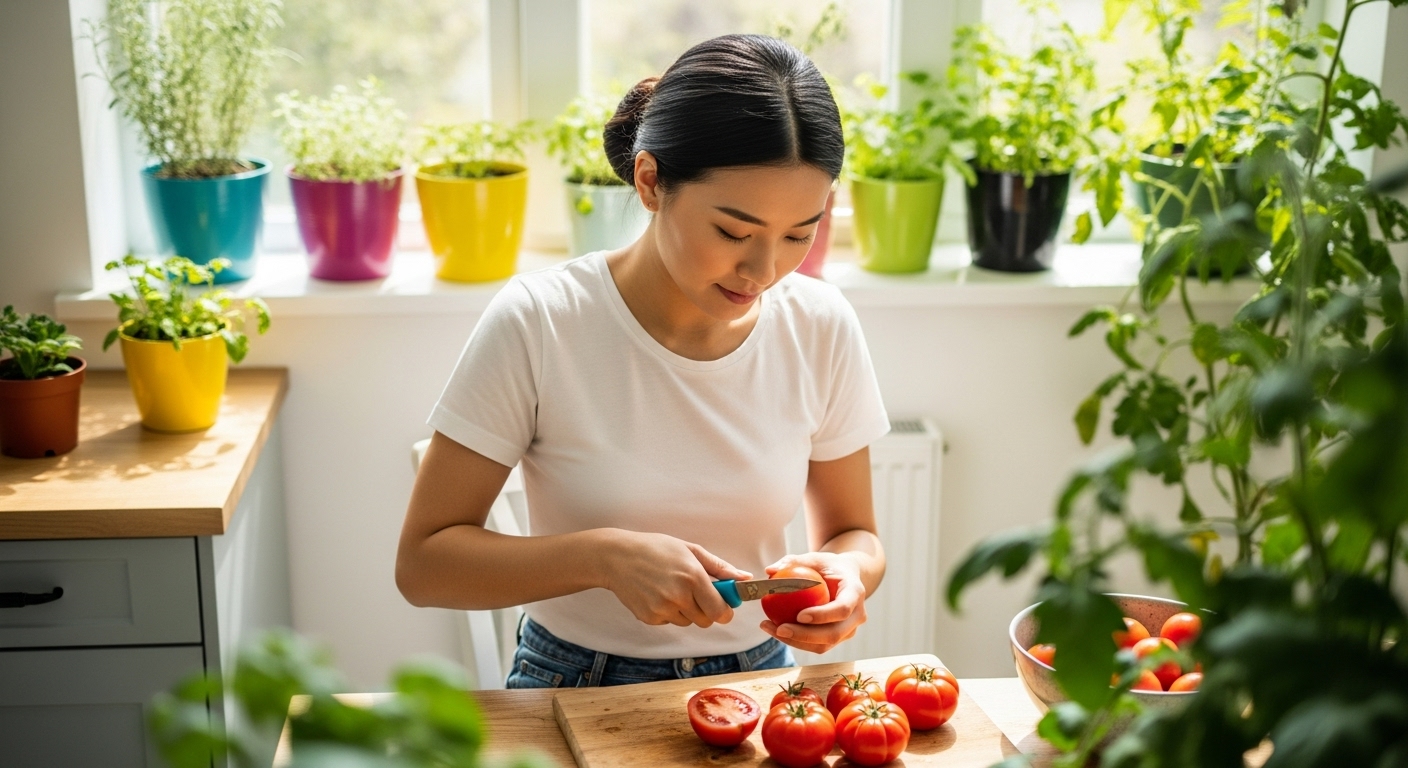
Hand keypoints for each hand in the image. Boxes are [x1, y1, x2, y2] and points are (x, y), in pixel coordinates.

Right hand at [603, 530, 752, 628]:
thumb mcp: (690, 550)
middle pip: (706, 620)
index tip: (724, 604)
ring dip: (686, 611)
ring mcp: (662, 609)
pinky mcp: (649, 618)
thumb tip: (744, 578)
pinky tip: (658, 594)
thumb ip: (720, 567)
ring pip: (688, 622)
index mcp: (693, 577)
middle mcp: (678, 596)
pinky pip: (670, 622)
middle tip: (696, 592)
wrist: (616, 557)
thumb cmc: (655, 549)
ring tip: (672, 589)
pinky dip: (668, 612)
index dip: (725, 610)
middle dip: (706, 610)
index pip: (720, 611)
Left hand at [759, 552, 867, 654]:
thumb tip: (769, 570)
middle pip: (834, 633)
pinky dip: (795, 641)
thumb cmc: (827, 566)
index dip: (823, 615)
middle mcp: (857, 615)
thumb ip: (792, 561)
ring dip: (796, 642)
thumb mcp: (813, 558)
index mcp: (855, 593)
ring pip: (824, 645)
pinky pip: (816, 645)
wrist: (846, 577)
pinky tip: (775, 630)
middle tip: (780, 628)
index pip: (842, 609)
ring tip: (772, 629)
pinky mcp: (837, 638)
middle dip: (805, 636)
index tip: (799, 615)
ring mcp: (849, 630)